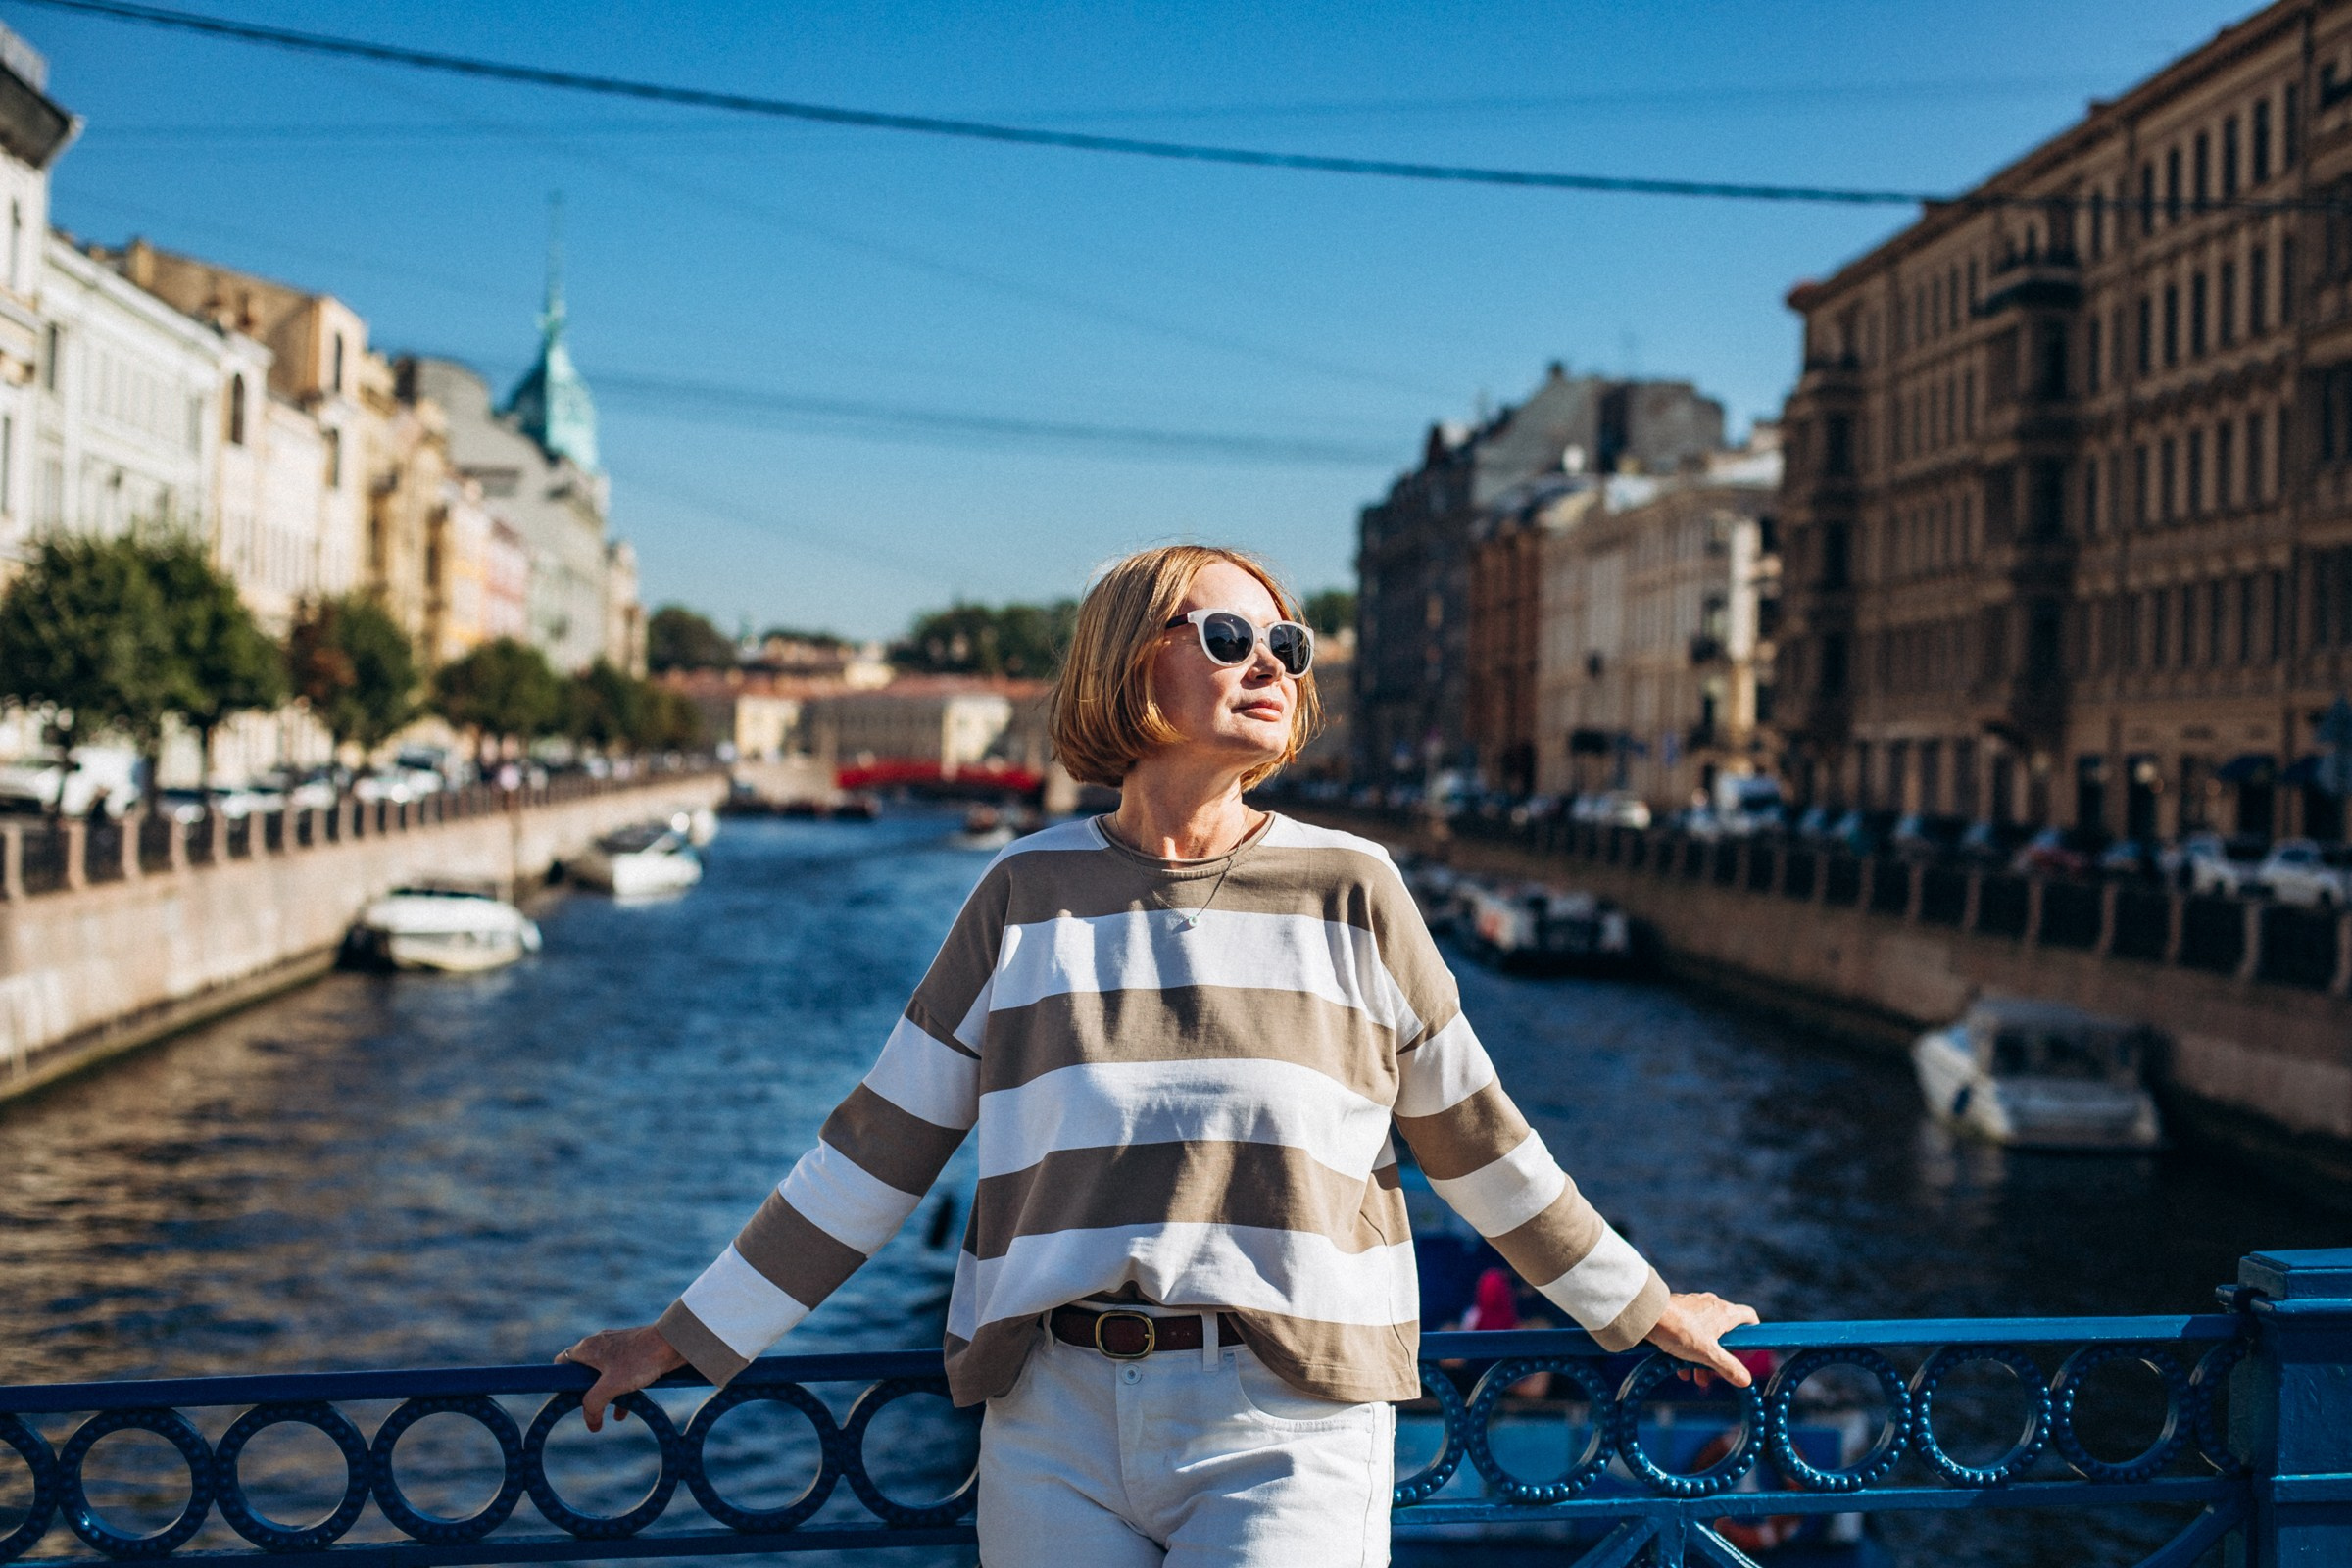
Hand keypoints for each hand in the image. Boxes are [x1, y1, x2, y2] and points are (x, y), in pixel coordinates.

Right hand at [555, 1325, 687, 1431]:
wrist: (675, 1342)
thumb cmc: (640, 1360)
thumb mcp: (611, 1386)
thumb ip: (593, 1404)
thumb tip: (590, 1423)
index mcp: (587, 1348)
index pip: (561, 1363)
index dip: (560, 1382)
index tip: (565, 1400)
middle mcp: (599, 1344)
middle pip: (582, 1372)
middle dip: (586, 1393)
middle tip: (591, 1411)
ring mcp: (617, 1346)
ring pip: (603, 1375)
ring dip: (605, 1395)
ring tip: (609, 1415)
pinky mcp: (634, 1352)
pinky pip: (620, 1374)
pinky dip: (620, 1391)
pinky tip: (625, 1412)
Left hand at [1643, 1291, 1760, 1387]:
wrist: (1647, 1314)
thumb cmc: (1680, 1330)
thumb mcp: (1707, 1354)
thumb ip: (1728, 1367)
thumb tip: (1746, 1380)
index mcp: (1724, 1313)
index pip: (1749, 1317)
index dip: (1752, 1332)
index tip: (1747, 1349)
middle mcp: (1711, 1305)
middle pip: (1725, 1332)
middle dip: (1720, 1356)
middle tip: (1714, 1374)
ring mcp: (1694, 1307)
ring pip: (1705, 1334)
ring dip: (1701, 1357)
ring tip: (1693, 1378)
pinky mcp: (1678, 1310)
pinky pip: (1688, 1331)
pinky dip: (1687, 1348)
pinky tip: (1677, 1366)